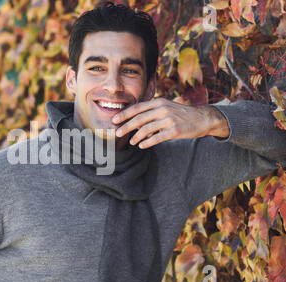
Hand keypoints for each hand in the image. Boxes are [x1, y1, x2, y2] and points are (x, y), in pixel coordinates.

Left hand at [112, 98, 229, 148]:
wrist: (202, 118)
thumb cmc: (180, 114)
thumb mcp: (166, 106)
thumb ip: (151, 111)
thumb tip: (133, 121)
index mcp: (159, 102)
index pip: (137, 108)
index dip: (124, 114)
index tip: (114, 120)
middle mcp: (162, 109)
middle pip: (139, 118)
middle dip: (126, 126)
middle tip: (117, 133)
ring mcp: (169, 120)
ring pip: (146, 129)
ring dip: (136, 137)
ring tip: (130, 142)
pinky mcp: (174, 130)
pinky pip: (157, 138)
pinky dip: (147, 142)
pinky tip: (141, 145)